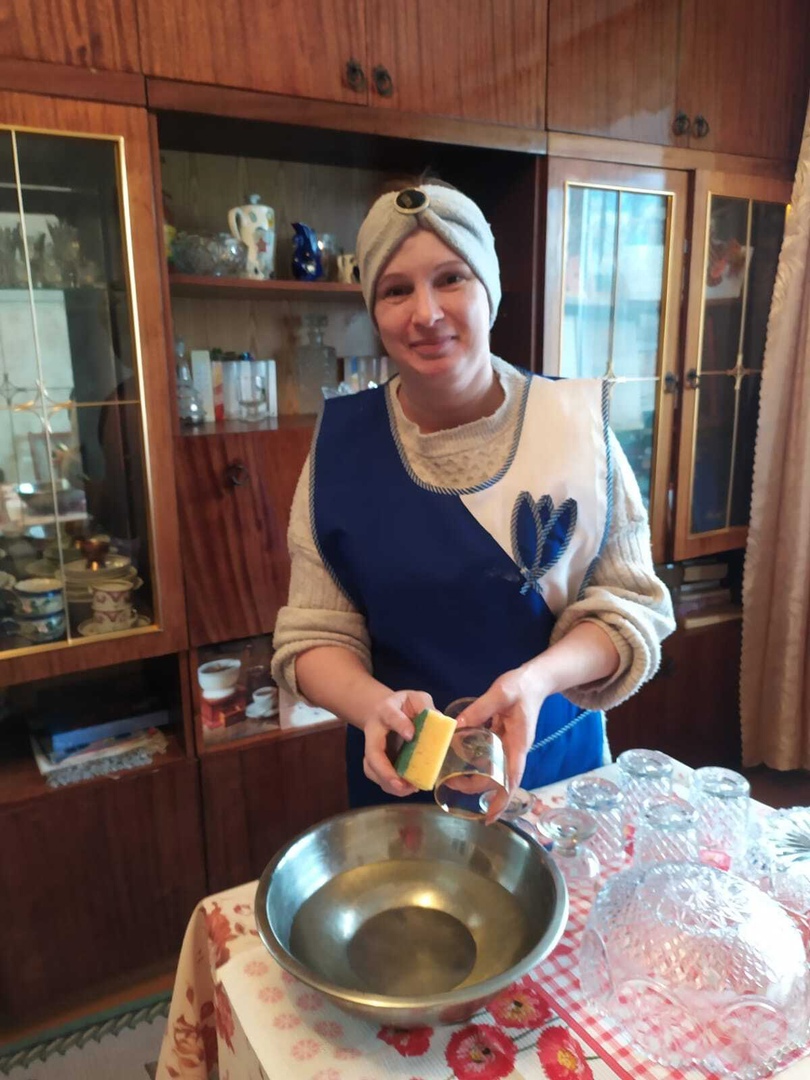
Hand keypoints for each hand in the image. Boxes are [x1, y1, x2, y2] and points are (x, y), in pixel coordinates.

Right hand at [363, 689, 433, 796]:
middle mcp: (374, 732)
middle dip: (384, 771)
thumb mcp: (416, 698)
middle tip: (400, 783)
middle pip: (372, 753)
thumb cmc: (405, 705)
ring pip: (372, 769)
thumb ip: (426, 706)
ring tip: (408, 789)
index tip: (411, 735)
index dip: (399, 725)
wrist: (386, 711)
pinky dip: (391, 786)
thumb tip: (438, 721)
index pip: (390, 716)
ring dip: (387, 783)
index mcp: (385, 711)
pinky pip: (379, 777)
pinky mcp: (377, 761)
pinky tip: (408, 788)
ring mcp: (373, 748)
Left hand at [455, 665, 549, 793]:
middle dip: (479, 788)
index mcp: (518, 743)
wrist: (535, 680)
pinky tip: (461, 761)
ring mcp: (510, 745)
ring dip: (476, 778)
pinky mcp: (503, 738)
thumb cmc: (521, 686)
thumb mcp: (500, 693)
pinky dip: (477, 763)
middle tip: (453, 786)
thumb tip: (457, 726)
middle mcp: (515, 749)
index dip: (502, 799)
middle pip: (500, 779)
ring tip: (453, 779)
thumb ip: (480, 708)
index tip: (490, 817)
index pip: (512, 778)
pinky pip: (490, 756)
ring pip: (494, 770)